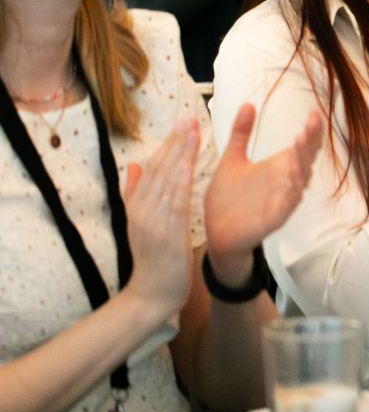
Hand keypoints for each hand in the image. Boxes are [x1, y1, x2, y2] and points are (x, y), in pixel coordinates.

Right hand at [119, 120, 200, 316]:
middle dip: (175, 143)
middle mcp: (142, 211)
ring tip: (192, 133)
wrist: (154, 293)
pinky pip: (174, 206)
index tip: (181, 122)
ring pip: (167, 183)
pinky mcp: (166, 235)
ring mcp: (153, 223)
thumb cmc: (154, 256)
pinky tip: (190, 167)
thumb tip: (132, 164)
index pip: (152, 168)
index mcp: (137, 206)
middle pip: (159, 171)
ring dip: (180, 157)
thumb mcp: (141, 222)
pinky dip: (180, 185)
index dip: (167, 144)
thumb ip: (136, 193)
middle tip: (188, 118)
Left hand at [203, 104, 322, 284]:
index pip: (302, 146)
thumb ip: (241, 133)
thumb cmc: (228, 197)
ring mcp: (282, 199)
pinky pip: (287, 204)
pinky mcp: (274, 217)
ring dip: (301, 165)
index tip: (314, 112)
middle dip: (309, 143)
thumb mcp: (232, 159)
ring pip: (299, 181)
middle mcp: (285, 181)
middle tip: (310, 125)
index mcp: (279, 166)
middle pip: (305, 160)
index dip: (311, 131)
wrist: (217, 232)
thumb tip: (248, 103)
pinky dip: (291, 193)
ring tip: (300, 146)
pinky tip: (293, 181)